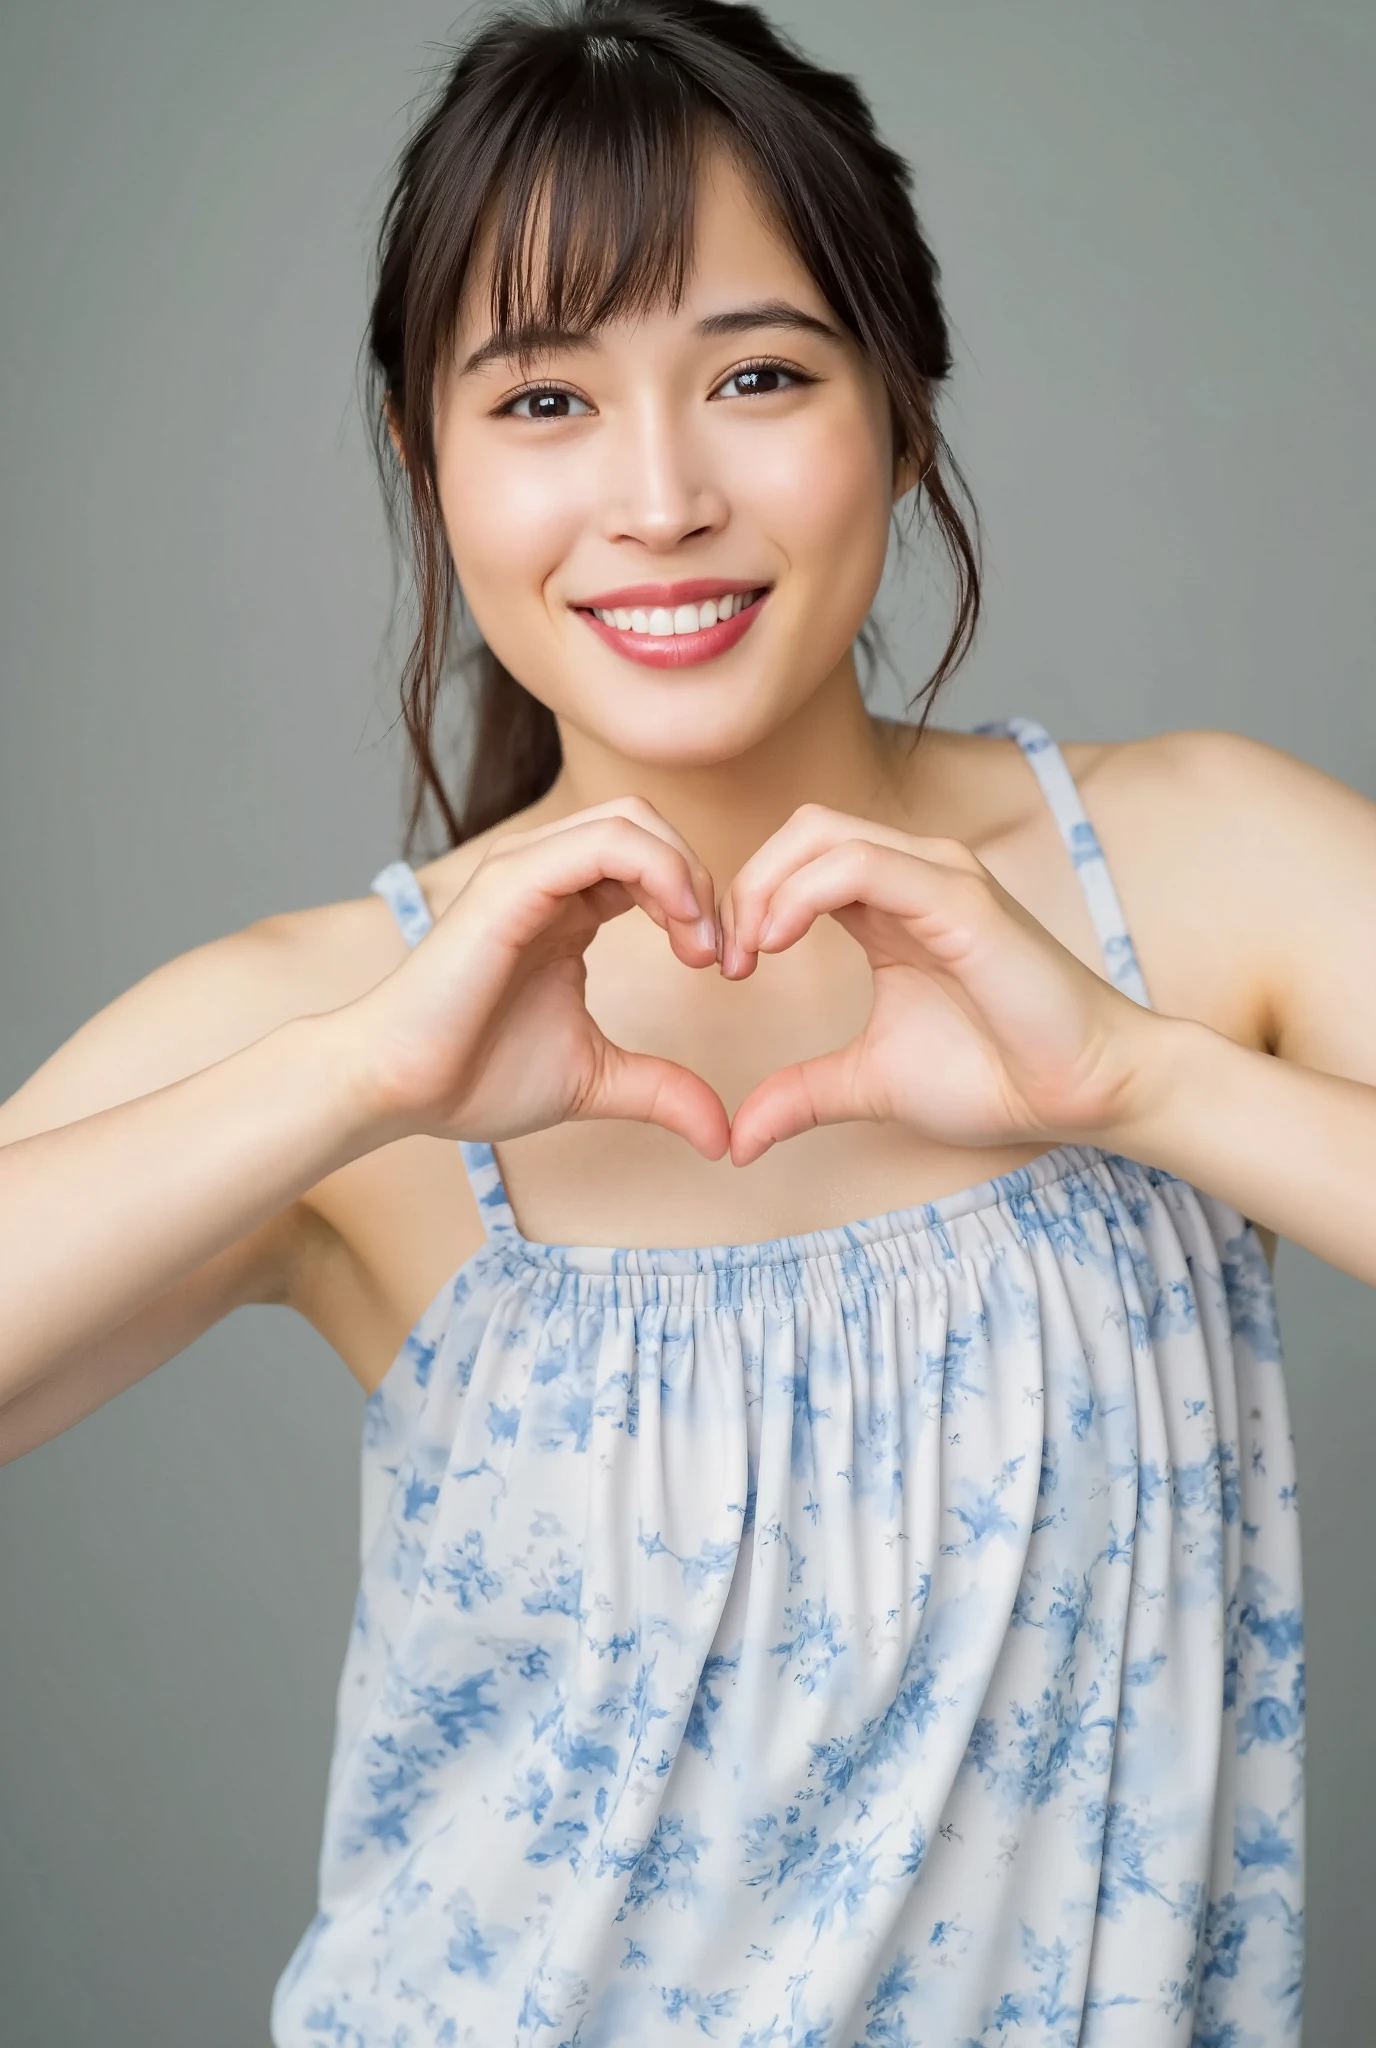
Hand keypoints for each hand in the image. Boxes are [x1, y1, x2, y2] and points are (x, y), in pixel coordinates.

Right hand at [346, 798, 729, 1159]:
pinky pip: (604, 843)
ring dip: (687, 873)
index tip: (727, 969)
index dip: (704, 904)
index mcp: (569, 907)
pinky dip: (658, 871)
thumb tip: (723, 1135)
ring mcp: (527, 871)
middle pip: (651, 824)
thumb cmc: (474, 1076)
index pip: (653, 861)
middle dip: (704, 880)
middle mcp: (548, 875)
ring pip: (633, 820)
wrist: (397, 1088)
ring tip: (701, 946)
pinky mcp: (512, 884)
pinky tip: (679, 927)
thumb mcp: (595, 1079)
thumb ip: (661, 1091)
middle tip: (722, 955)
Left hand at [718, 804, 1162, 1167]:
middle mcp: (914, 874)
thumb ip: (802, 1094)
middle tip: (725, 960)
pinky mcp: (959, 898)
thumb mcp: (872, 1082)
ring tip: (748, 955)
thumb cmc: (997, 1075)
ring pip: (822, 834)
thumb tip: (737, 1141)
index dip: (746, 902)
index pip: (797, 859)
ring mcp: (940, 877)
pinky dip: (803, 894)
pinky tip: (778, 943)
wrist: (1085, 1093)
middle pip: (800, 830)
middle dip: (745, 886)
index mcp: (890, 904)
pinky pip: (860, 865)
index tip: (725, 972)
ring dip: (764, 888)